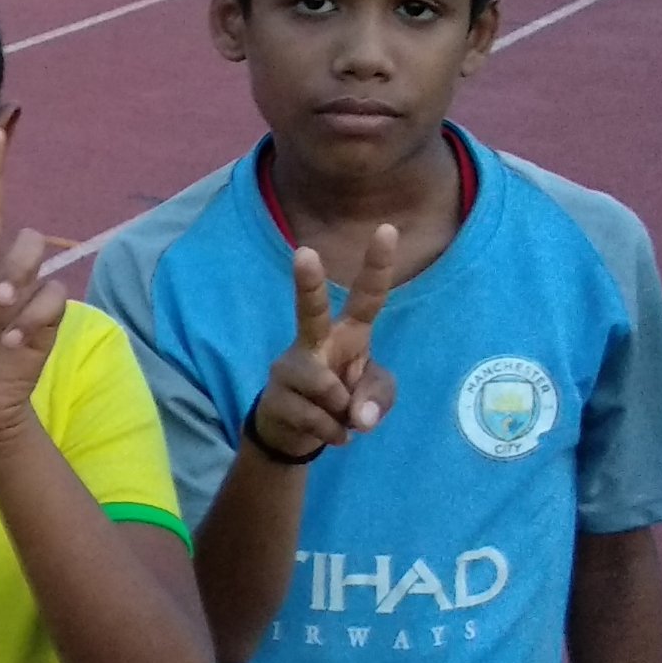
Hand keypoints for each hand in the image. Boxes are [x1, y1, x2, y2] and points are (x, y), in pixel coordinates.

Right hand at [249, 228, 398, 460]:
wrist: (293, 433)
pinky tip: (331, 433)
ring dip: (341, 411)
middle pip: (310, 310)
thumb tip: (356, 416)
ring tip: (341, 418)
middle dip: (308, 283)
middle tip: (303, 253)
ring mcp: (290, 367)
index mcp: (347, 333)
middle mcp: (314, 342)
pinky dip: (332, 432)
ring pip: (325, 386)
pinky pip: (316, 418)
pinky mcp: (275, 396)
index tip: (387, 229)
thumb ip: (377, 399)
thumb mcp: (373, 398)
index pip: (367, 297)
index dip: (377, 266)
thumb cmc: (339, 401)